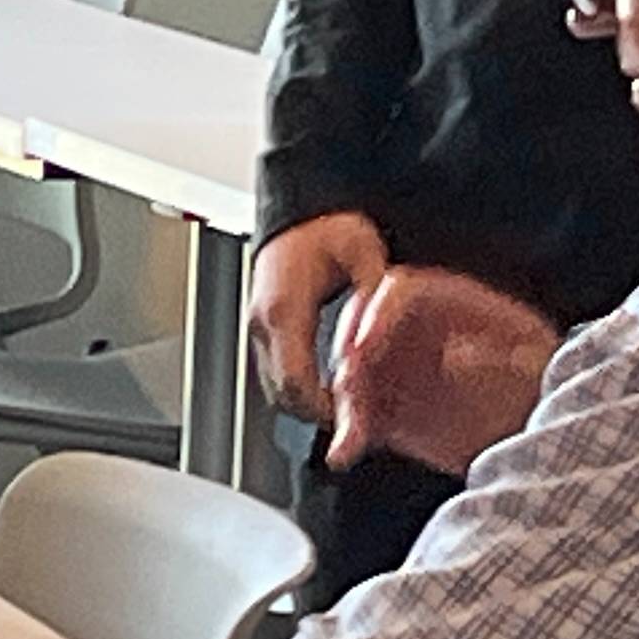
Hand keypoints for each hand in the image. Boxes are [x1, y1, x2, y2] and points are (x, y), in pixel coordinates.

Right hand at [250, 213, 387, 422]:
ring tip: (346, 409)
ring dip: (306, 406)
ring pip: (274, 390)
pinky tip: (328, 389)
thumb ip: (373, 293)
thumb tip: (380, 332)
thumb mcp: (362, 251)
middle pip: (281, 394)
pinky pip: (275, 375)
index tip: (353, 417)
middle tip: (357, 422)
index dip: (322, 407)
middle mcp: (263, 323)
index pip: (294, 379)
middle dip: (317, 415)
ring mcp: (259, 329)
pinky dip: (299, 390)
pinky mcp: (263, 331)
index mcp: (284, 308)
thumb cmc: (326, 228)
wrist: (301, 215)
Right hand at [322, 265, 559, 476]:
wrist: (544, 434)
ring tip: (351, 433)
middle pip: (366, 327)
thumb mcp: (535, 366)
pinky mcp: (394, 409)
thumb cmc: (546, 389)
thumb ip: (499, 357)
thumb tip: (456, 354)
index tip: (364, 345)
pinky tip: (347, 450)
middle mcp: (420, 331)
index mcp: (455, 305)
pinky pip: (361, 414)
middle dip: (350, 356)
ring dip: (346, 402)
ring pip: (357, 374)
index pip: (401, 292)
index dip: (377, 314)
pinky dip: (350, 432)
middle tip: (346, 388)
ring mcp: (403, 370)